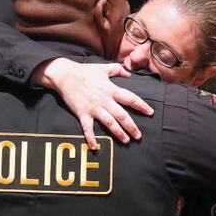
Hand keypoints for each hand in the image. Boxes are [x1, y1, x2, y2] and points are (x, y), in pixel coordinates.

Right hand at [35, 58, 154, 147]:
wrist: (65, 75)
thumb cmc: (84, 71)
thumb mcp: (103, 68)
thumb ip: (117, 70)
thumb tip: (129, 74)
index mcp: (110, 89)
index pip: (130, 98)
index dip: (141, 105)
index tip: (150, 112)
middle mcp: (104, 99)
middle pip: (121, 115)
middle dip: (131, 126)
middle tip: (139, 136)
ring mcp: (93, 107)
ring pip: (109, 122)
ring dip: (118, 133)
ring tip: (126, 141)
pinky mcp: (82, 113)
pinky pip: (87, 128)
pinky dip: (91, 138)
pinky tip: (95, 147)